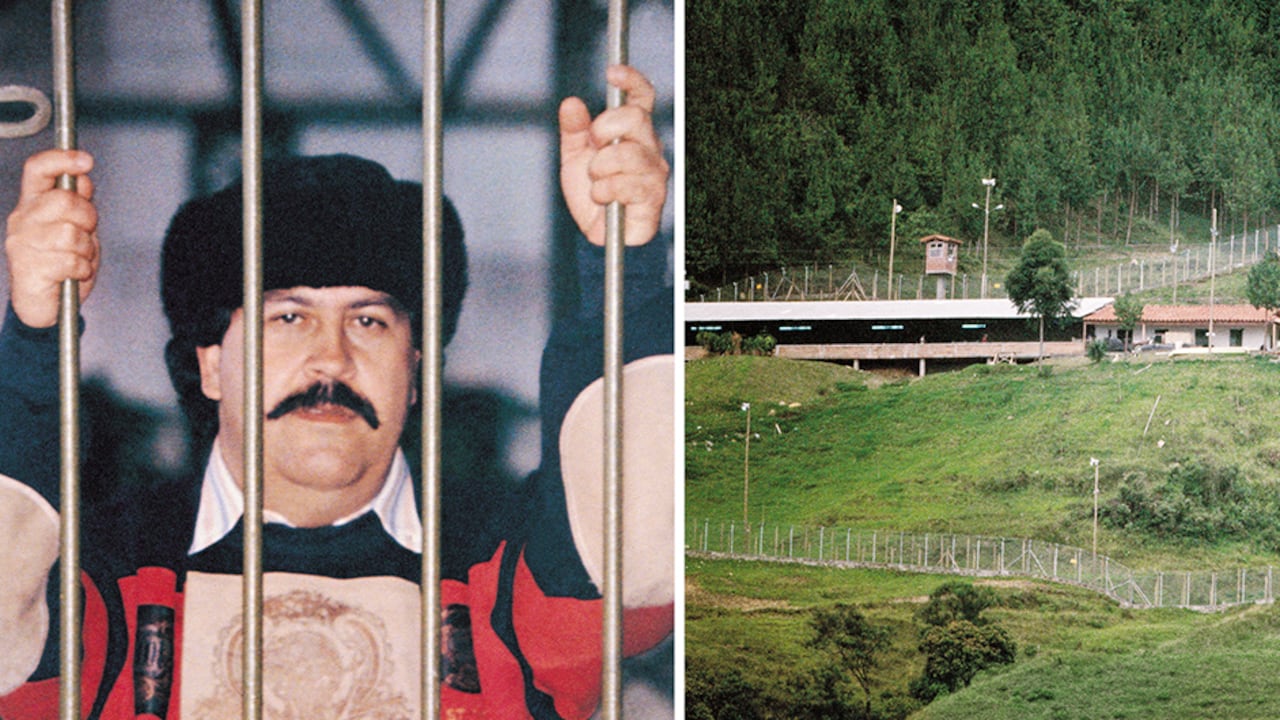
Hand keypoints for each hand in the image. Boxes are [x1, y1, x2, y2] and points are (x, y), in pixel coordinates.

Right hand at [4, 149, 98, 327]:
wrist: (46, 305)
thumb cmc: (62, 264)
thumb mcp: (78, 229)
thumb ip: (79, 204)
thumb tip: (82, 178)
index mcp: (33, 204)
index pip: (38, 170)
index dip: (61, 160)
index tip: (85, 160)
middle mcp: (22, 219)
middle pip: (64, 200)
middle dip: (88, 218)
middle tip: (86, 235)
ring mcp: (22, 243)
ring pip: (70, 232)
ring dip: (86, 249)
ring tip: (79, 258)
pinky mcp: (28, 268)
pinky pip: (71, 260)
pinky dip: (82, 269)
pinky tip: (74, 273)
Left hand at [559, 65, 668, 246]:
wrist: (596, 231)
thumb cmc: (592, 192)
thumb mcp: (574, 157)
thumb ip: (573, 130)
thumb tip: (571, 103)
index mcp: (634, 132)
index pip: (642, 97)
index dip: (632, 80)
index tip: (611, 72)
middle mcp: (650, 147)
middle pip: (636, 118)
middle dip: (604, 130)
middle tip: (592, 148)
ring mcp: (655, 172)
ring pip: (629, 154)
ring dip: (600, 169)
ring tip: (595, 181)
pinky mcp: (653, 198)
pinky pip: (627, 185)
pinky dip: (605, 191)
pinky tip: (603, 198)